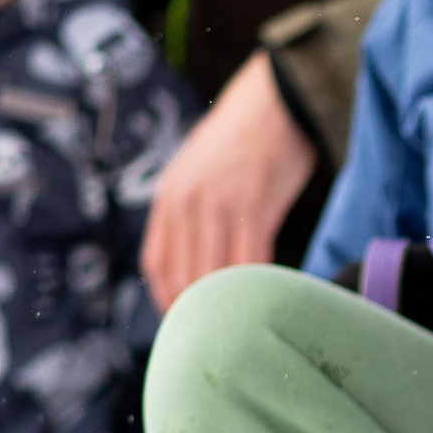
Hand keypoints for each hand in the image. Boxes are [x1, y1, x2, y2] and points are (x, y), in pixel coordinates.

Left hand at [140, 52, 317, 311]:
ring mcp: (219, 206)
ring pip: (216, 277)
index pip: (157, 266)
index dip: (168, 302)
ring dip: (232, 305)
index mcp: (168, 197)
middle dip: (200, 312)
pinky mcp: (255, 207)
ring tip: (248, 320)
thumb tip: (196, 258)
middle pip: (185, 279)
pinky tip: (272, 293)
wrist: (275, 98)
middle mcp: (186, 203)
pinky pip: (253, 263)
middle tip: (222, 334)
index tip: (187, 322)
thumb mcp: (198, 170)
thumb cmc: (244, 137)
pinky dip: (261, 284)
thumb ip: (190, 211)